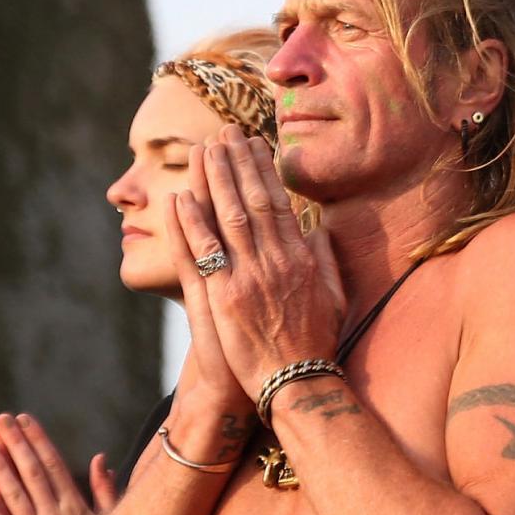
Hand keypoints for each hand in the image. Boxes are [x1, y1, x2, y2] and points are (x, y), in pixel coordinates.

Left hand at [170, 133, 346, 401]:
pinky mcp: (226, 298)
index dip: (263, 169)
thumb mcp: (334, 295)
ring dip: (215, 181)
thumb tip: (317, 228)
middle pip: (253, 200)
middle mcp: (276, 261)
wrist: (297, 382)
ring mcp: (250, 278)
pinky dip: (192, 224)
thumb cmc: (316, 342)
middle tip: (224, 132)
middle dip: (237, 163)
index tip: (253, 143)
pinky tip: (181, 198)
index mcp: (301, 258)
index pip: (279, 202)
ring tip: (203, 149)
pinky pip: (205, 253)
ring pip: (230, 217)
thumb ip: (325, 259)